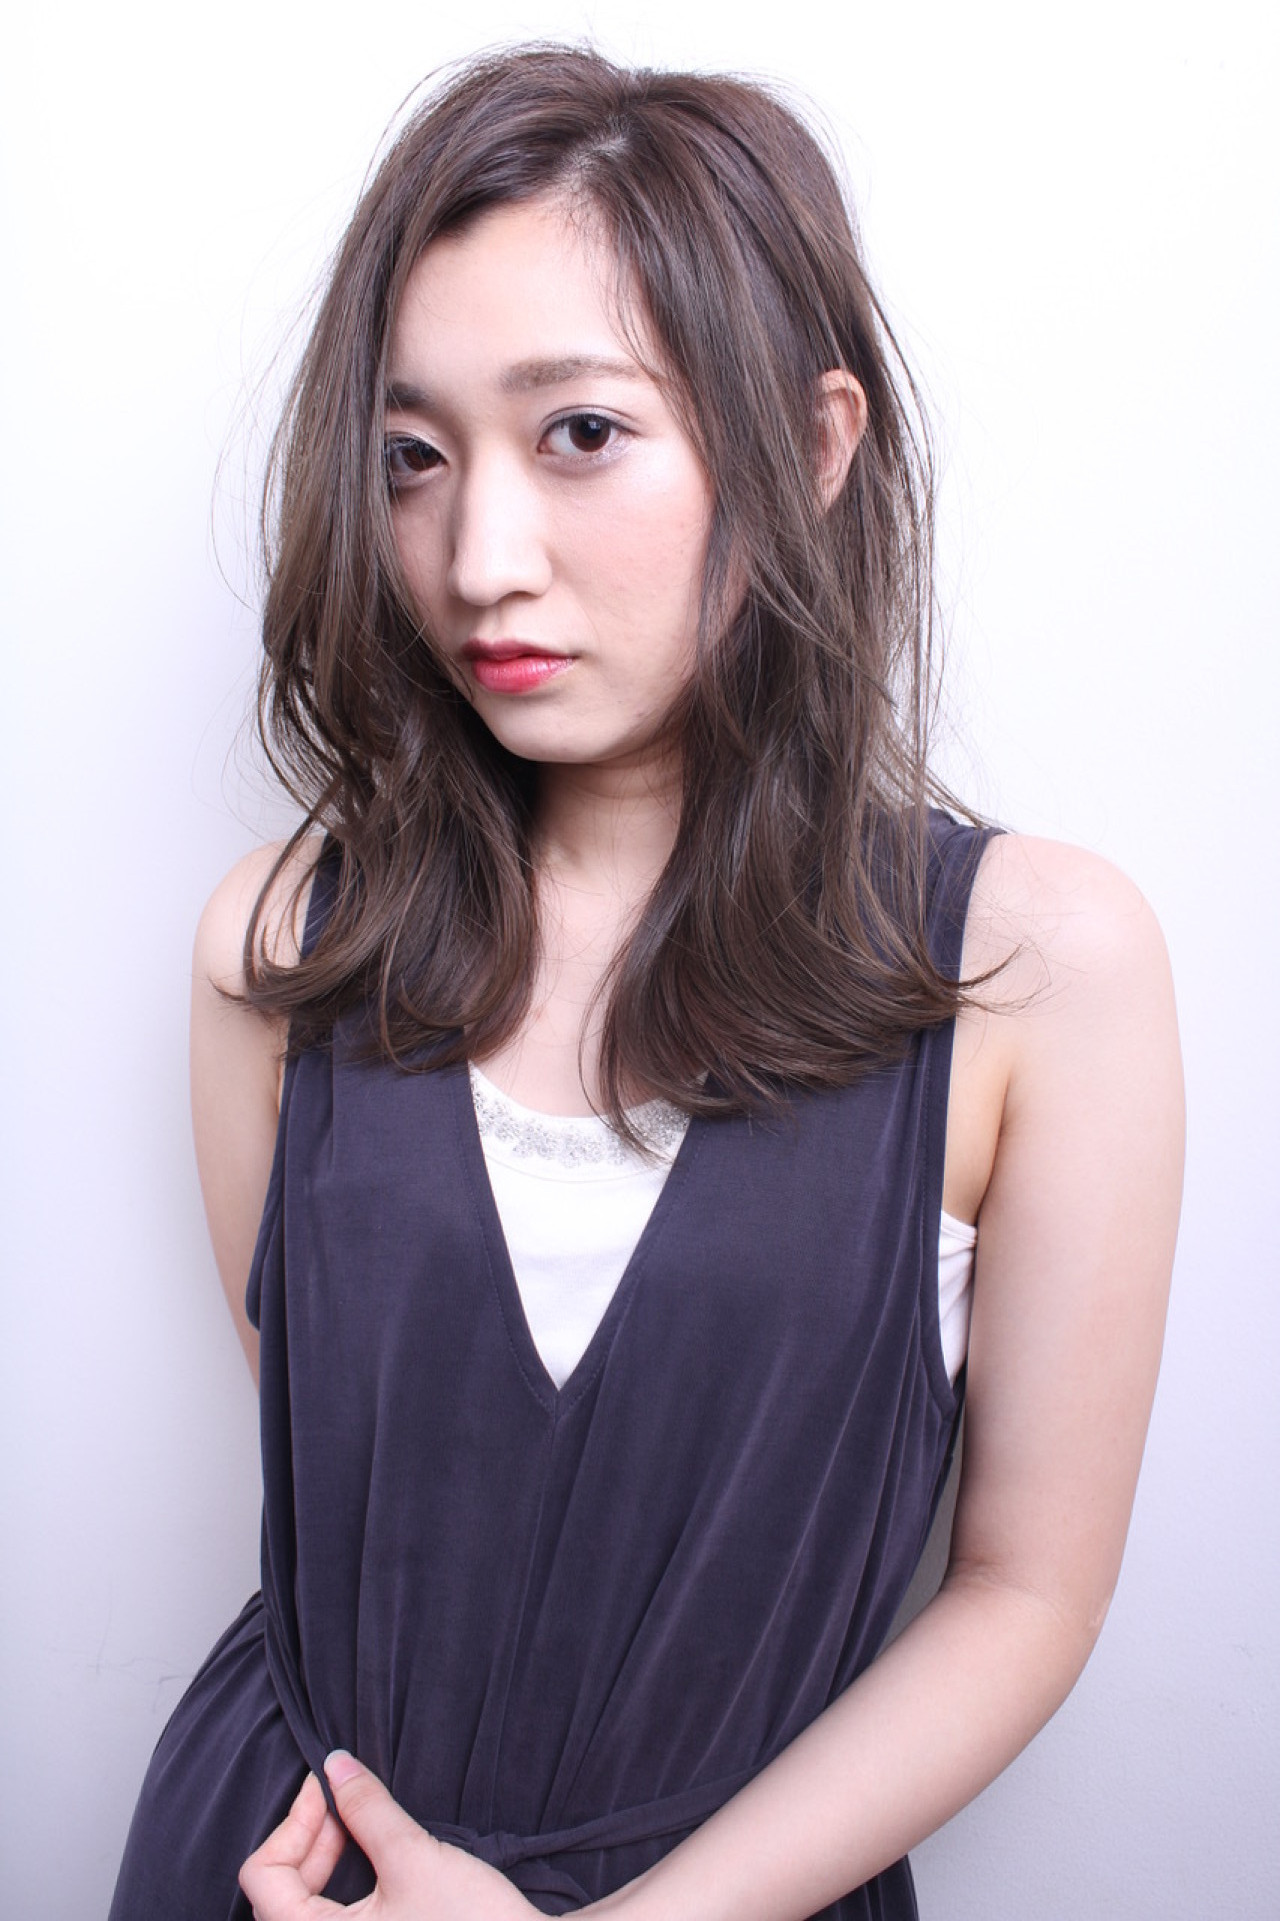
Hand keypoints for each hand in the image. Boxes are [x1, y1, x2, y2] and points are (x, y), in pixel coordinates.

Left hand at [240, 1751, 545, 1918]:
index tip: (330, 1790)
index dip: (293, 1823)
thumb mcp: (415, 1858)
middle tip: (347, 1805)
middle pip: (275, 1896)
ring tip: (359, 1831)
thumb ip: (367, 1810)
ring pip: (299, 1913)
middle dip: (308, 1840)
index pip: (263, 1878)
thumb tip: (335, 1766)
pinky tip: (368, 1869)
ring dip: (320, 1866)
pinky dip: (335, 1893)